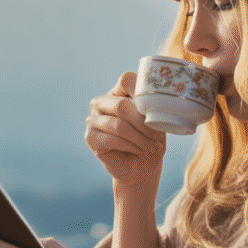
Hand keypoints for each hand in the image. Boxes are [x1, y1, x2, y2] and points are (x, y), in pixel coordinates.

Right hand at [85, 72, 165, 187]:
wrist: (141, 167)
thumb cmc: (149, 140)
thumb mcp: (155, 120)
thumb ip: (152, 106)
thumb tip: (157, 99)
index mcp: (117, 92)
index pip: (126, 80)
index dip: (143, 92)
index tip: (157, 111)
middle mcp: (100, 102)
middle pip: (122, 105)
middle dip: (143, 124)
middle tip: (156, 138)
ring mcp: (92, 119)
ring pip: (119, 125)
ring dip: (139, 139)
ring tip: (150, 147)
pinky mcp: (90, 137)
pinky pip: (112, 139)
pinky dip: (130, 146)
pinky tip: (139, 151)